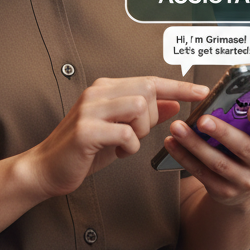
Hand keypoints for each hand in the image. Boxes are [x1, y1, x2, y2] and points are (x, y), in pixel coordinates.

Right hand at [23, 76, 208, 197]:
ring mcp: (90, 109)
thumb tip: (172, 102)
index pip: (150, 80)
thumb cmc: (83, 150)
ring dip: (140, 130)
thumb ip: (144, 114)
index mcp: (106, 88)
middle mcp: (97, 92)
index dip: (179, 86)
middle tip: (136, 134)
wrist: (46, 168)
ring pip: (138, 108)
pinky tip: (115, 152)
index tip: (203, 91)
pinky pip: (126, 134)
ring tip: (124, 143)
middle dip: (151, 116)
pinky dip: (128, 147)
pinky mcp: (86, 130)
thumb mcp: (119, 129)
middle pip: (147, 90)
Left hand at [162, 94, 249, 208]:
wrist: (243, 189)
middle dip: (221, 132)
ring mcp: (244, 180)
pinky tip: (173, 143)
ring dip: (195, 144)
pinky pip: (201, 173)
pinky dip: (184, 157)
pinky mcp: (224, 191)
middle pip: (243, 147)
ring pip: (218, 162)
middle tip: (203, 119)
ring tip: (178, 128)